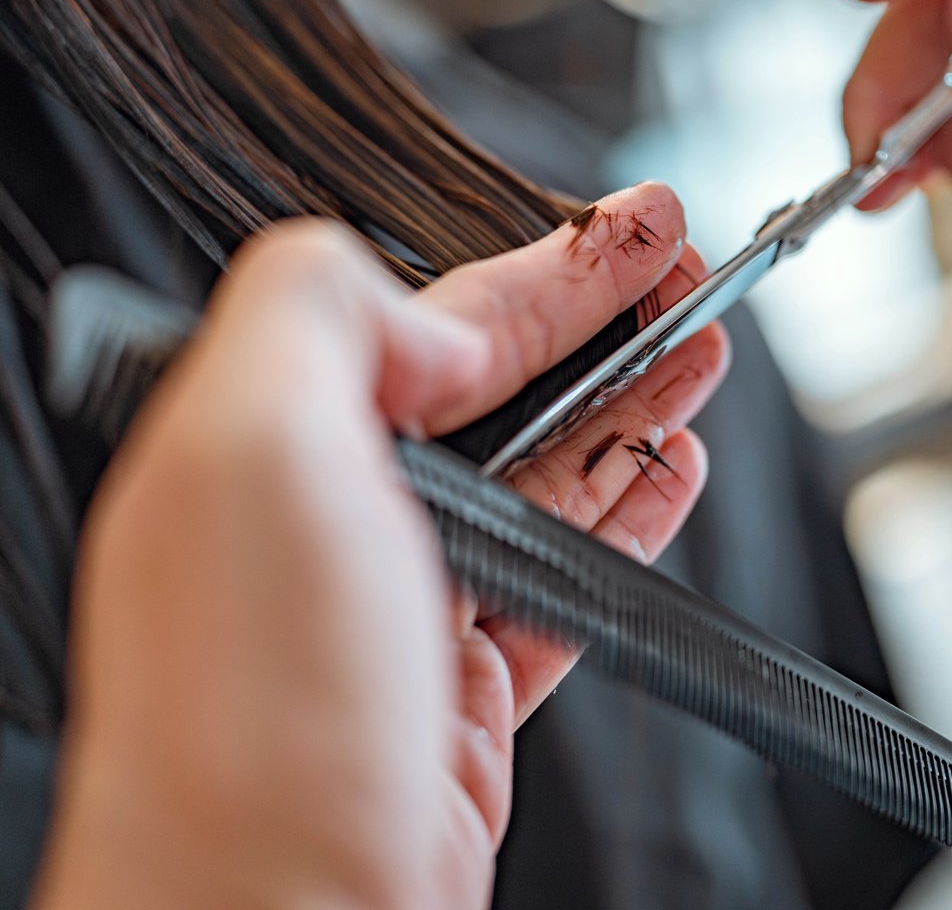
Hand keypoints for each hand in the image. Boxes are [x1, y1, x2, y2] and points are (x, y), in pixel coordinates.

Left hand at [31, 182, 728, 909]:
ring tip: (705, 359)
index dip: (548, 270)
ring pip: (541, 477)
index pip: (429, 321)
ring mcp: (397, 605)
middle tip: (690, 278)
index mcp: (262, 445)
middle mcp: (325, 518)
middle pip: (494, 391)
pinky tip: (669, 470)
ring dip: (631, 410)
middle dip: (602, 326)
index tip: (639, 225)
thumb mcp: (248, 455)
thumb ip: (313, 315)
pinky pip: (559, 576)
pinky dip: (624, 516)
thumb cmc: (245, 725)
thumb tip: (428, 319)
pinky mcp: (458, 687)